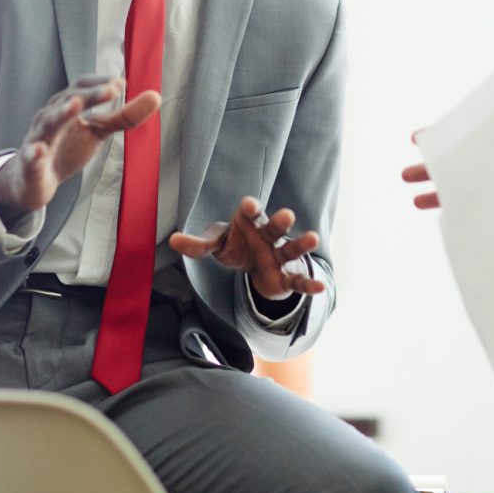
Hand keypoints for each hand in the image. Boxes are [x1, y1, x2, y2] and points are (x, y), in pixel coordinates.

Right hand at [0, 76, 160, 221]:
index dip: (101, 84)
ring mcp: (37, 139)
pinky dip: (34, 153)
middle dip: (90, 95)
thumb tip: (156, 97)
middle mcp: (50, 116)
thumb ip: (124, 116)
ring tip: (75, 105)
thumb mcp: (98, 131)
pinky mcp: (30, 164)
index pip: (82, 86)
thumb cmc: (67, 147)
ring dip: (61, 113)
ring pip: (48, 123)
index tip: (122, 83)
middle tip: (113, 89)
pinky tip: (39, 150)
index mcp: (66, 105)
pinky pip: (30, 158)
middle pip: (68, 100)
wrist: (35, 180)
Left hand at [169, 196, 325, 300]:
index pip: (250, 212)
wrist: (255, 265)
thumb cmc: (236, 245)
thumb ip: (198, 244)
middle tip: (287, 215)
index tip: (249, 205)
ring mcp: (279, 255)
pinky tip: (321, 286)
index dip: (250, 209)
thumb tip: (172, 240)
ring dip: (302, 244)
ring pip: (291, 248)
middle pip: (274, 227)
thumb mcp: (216, 244)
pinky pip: (298, 280)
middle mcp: (267, 236)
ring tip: (314, 238)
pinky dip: (309, 283)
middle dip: (280, 221)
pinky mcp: (286, 275)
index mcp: (249, 223)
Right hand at [403, 108, 493, 210]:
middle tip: (405, 175)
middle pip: (458, 167)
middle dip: (429, 170)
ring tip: (415, 200)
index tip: (416, 139)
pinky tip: (447, 222)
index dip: (440, 138)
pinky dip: (465, 219)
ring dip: (439, 196)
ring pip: (465, 192)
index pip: (465, 137)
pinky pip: (484, 217)